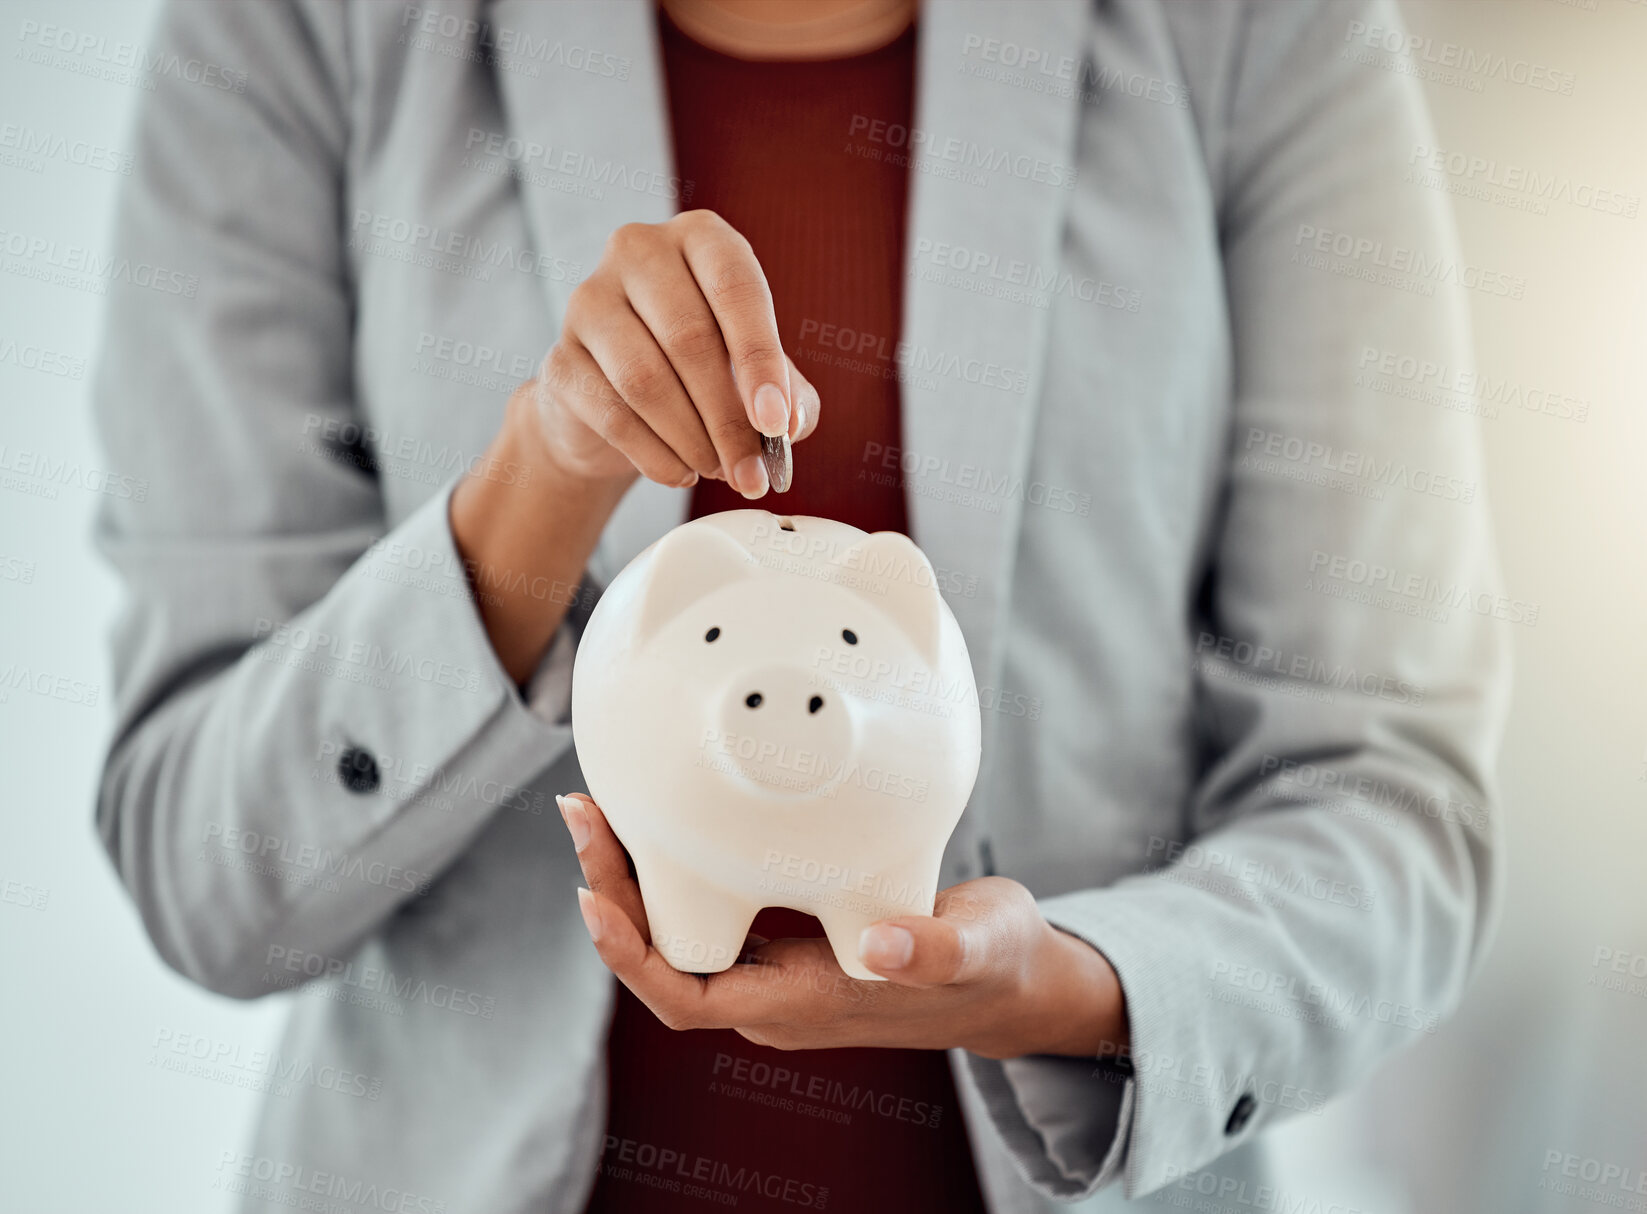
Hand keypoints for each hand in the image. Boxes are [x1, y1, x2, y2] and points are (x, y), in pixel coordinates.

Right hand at [530, 208, 820, 496]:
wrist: (615, 406)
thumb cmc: (701, 372)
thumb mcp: (756, 375)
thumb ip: (788, 393)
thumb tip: (789, 421)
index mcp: (700, 238)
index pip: (735, 287)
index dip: (761, 359)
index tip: (776, 423)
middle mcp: (638, 251)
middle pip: (689, 338)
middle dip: (729, 419)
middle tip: (751, 472)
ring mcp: (589, 300)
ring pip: (645, 379)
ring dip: (692, 440)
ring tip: (718, 470)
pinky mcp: (560, 358)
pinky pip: (612, 414)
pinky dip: (655, 455)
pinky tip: (681, 472)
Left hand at [557, 793, 1131, 1060]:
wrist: (1008, 980)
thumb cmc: (993, 965)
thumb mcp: (980, 949)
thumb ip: (935, 949)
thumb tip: (881, 944)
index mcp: (808, 1003)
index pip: (687, 999)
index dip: (631, 956)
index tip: (594, 898)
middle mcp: (775, 991)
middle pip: (663, 956)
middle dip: (614, 891)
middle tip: (583, 814)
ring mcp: (776, 964)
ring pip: (678, 928)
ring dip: (633, 872)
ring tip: (598, 805)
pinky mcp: (786, 931)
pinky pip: (706, 905)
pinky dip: (673, 861)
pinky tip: (659, 811)